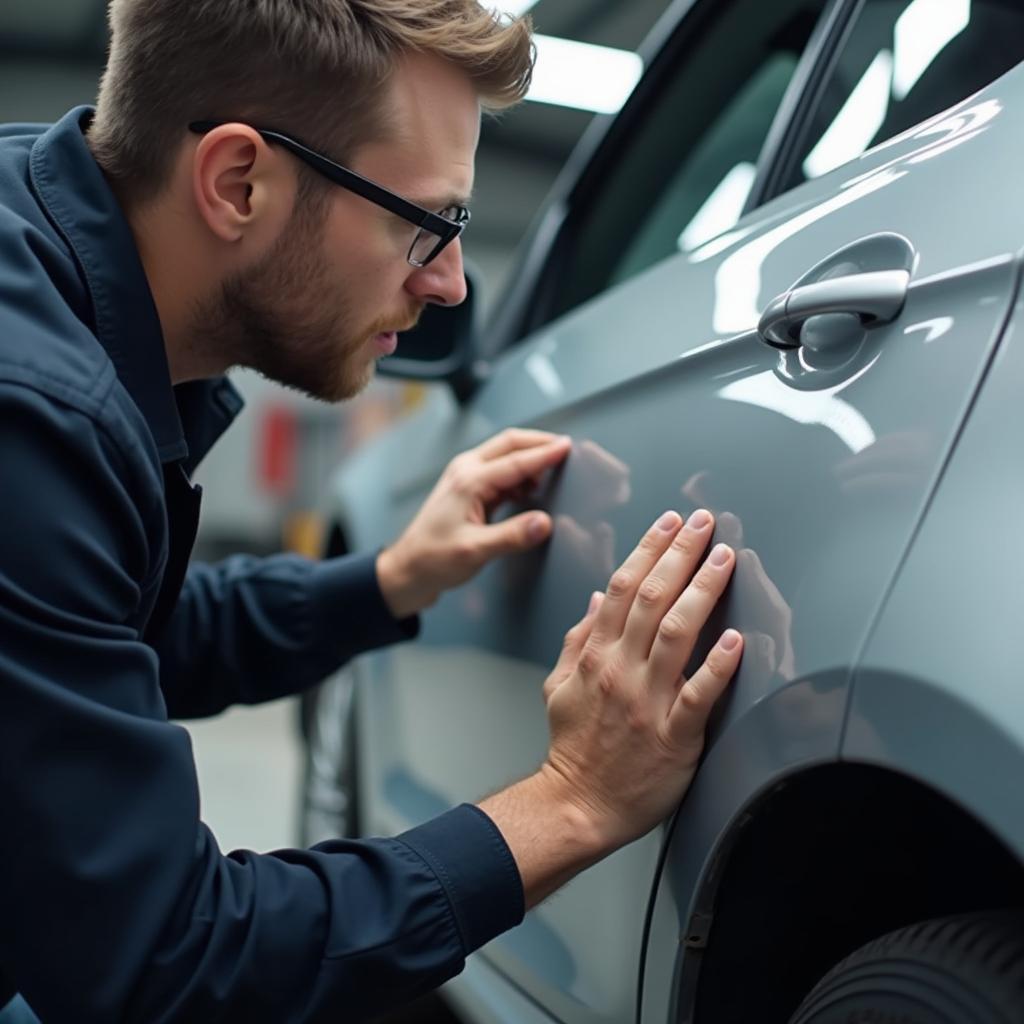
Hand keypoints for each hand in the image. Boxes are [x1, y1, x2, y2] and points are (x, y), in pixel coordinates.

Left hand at [376, 429, 571, 617]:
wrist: (408, 569)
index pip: (516, 461)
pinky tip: (531, 489)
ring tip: (553, 473)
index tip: (568, 447)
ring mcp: (466, 478)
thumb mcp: (475, 551)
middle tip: (567, 448)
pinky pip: (500, 471)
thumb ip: (512, 536)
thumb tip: (545, 523)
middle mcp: (466, 471)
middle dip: (539, 443)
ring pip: (505, 455)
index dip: (545, 454)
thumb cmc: (434, 559)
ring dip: (529, 458)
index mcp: (469, 481)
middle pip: (509, 444)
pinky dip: (520, 474)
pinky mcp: (469, 489)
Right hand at [541, 508, 741, 849]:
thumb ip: (578, 638)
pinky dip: (717, 667)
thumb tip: (596, 598)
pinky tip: (736, 640)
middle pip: (650, 597)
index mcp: (595, 654)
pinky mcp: (673, 735)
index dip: (648, 549)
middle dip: (679, 553)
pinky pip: (697, 695)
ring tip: (724, 559)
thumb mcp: (558, 685)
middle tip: (704, 522)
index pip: (621, 587)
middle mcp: (620, 669)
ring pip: (675, 633)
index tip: (669, 522)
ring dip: (701, 591)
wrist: (577, 804)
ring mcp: (646, 701)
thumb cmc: (573, 746)